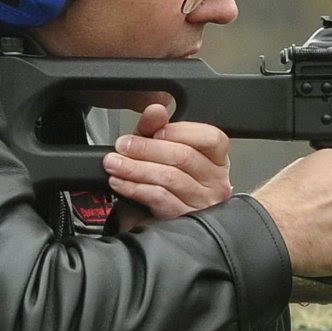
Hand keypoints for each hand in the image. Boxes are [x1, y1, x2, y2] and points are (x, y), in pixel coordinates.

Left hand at [101, 103, 232, 222]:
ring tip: (115, 164)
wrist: (153, 220)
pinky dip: (135, 188)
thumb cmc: (164, 183)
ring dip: (136, 168)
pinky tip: (121, 183)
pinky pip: (160, 198)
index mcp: (216, 159)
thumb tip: (155, 110)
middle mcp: (216, 181)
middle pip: (185, 157)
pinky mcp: (185, 219)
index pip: (210, 138)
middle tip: (123, 146)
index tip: (153, 131)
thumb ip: (157, 127)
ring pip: (169, 178)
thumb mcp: (159, 150)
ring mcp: (204, 202)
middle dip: (147, 149)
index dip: (179, 131)